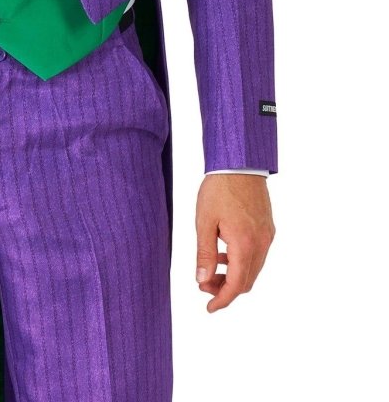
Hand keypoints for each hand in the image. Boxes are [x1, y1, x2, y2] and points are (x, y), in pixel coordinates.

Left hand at [195, 174, 274, 312]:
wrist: (239, 162)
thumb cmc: (219, 188)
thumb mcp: (204, 221)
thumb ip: (204, 253)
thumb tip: (202, 280)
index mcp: (245, 244)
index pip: (237, 285)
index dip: (223, 300)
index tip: (210, 308)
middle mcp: (261, 243)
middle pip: (247, 281)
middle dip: (226, 289)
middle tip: (204, 285)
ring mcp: (267, 236)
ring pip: (253, 269)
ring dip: (234, 276)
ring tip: (212, 269)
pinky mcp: (268, 228)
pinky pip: (257, 254)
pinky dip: (242, 261)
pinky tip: (225, 252)